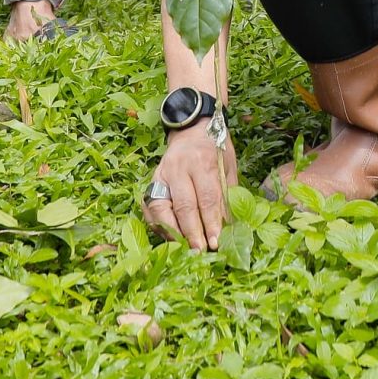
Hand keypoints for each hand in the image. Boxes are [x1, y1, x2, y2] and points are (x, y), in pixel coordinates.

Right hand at [143, 117, 236, 249]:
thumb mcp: (228, 166)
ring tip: (184, 248)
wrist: (192, 126)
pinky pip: (149, 207)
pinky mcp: (151, 180)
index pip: (207, 198)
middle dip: (192, 233)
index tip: (216, 242)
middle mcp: (178, 167)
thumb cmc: (215, 147)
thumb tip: (227, 227)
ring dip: (173, 232)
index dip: (211, 223)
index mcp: (202, 161)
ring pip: (161, 208)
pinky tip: (170, 236)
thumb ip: (227, 195)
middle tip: (200, 251)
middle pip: (184, 206)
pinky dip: (158, 224)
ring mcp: (161, 173)